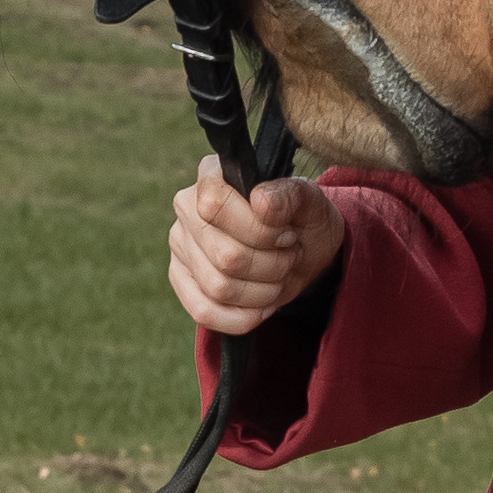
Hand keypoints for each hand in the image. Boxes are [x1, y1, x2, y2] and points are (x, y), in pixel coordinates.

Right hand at [168, 156, 345, 336]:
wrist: (303, 251)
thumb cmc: (303, 220)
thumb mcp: (312, 202)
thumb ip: (290, 194)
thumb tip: (260, 201)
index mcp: (212, 175)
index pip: (214, 205)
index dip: (258, 229)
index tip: (287, 234)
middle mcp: (187, 206)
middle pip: (224, 255)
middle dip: (271, 265)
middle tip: (289, 256)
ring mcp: (180, 245)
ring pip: (218, 287)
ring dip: (263, 291)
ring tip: (279, 275)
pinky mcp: (180, 279)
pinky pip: (203, 312)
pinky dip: (242, 317)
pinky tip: (263, 306)